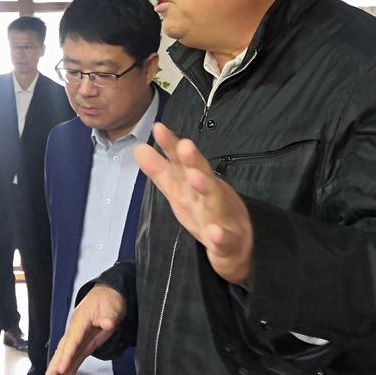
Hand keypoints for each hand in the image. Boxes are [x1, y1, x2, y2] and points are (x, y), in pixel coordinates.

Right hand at [42, 284, 125, 374]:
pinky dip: (68, 373)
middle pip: (62, 351)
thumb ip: (109, 314)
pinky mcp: (83, 345)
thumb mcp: (112, 305)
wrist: (108, 295)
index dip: (66, 355)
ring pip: (64, 358)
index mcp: (80, 321)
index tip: (61, 369)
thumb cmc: (108, 299)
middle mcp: (75, 332)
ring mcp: (78, 340)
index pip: (72, 340)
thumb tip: (107, 323)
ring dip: (56, 374)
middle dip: (53, 368)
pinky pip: (73, 360)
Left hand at [135, 122, 253, 285]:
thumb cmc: (205, 211)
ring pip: (214, 202)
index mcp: (194, 183)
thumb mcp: (179, 191)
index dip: (171, 145)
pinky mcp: (227, 242)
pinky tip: (214, 233)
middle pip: (201, 174)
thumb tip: (138, 148)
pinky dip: (220, 236)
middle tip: (185, 145)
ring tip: (195, 177)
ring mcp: (220, 217)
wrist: (236, 247)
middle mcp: (208, 195)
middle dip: (193, 160)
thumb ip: (160, 170)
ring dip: (206, 189)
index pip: (182, 161)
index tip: (158, 128)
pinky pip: (224, 239)